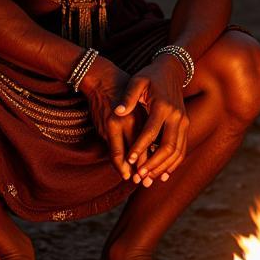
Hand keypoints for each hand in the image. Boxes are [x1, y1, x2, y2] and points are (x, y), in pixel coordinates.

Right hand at [80, 57, 141, 179]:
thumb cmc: (124, 91)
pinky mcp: (104, 127)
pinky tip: (123, 168)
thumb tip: (153, 145)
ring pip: (123, 154)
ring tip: (132, 177)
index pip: (150, 143)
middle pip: (138, 152)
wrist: (103, 79)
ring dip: (128, 168)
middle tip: (145, 180)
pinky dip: (119, 160)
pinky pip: (113, 149)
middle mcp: (128, 122)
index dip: (153, 160)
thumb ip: (145, 123)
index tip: (156, 172)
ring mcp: (114, 126)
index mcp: (141, 116)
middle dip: (141, 168)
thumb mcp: (140, 105)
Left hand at [116, 53, 190, 185]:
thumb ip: (128, 97)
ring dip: (163, 167)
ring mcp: (184, 121)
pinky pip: (182, 149)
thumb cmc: (150, 76)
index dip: (140, 148)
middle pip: (167, 146)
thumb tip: (118, 111)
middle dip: (153, 164)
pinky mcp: (186, 125)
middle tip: (138, 176)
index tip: (129, 161)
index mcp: (163, 106)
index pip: (151, 132)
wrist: (172, 70)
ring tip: (148, 179)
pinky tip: (162, 175)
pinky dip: (173, 163)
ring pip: (177, 151)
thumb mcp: (137, 81)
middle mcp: (176, 116)